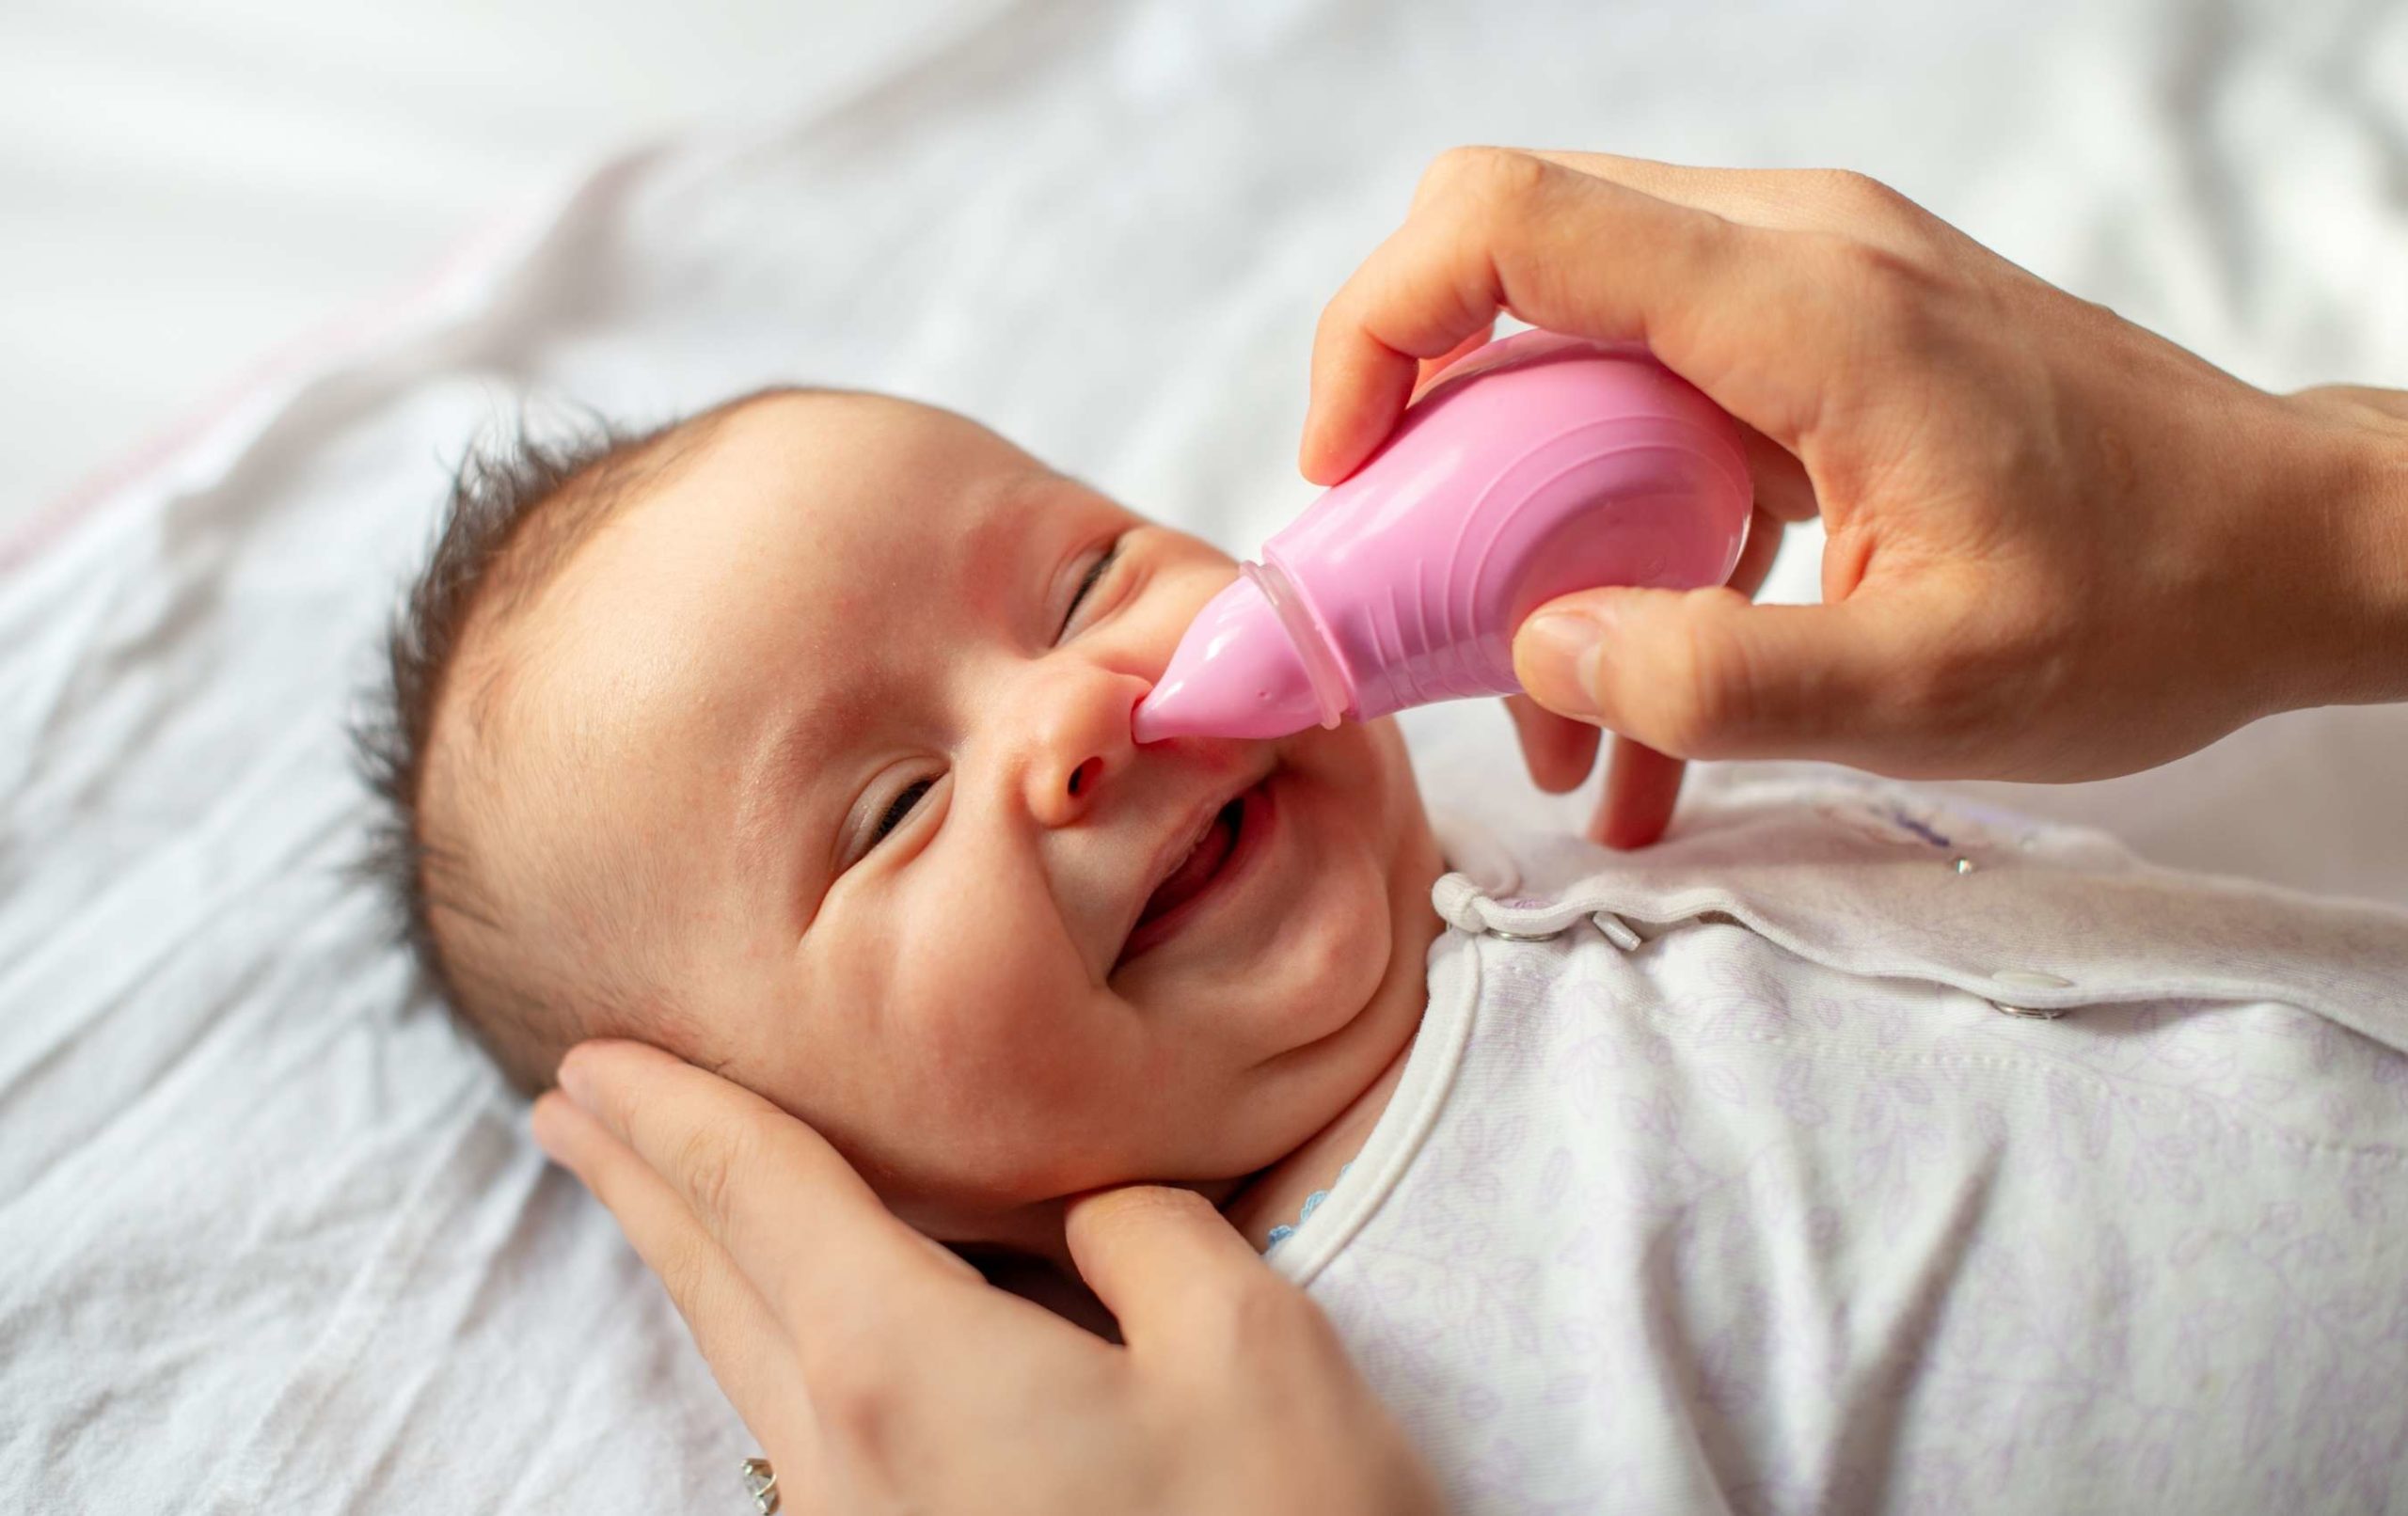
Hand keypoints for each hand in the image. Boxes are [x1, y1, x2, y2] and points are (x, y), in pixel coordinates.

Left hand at [531, 1039, 1443, 1515]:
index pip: (757, 1195)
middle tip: (571, 1108)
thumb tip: (1092, 1211)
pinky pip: (799, 1431)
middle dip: (637, 1182)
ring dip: (689, 1262)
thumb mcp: (1250, 1348)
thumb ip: (1146, 1230)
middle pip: (711, 1285)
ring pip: (743, 1366)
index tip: (595, 1060)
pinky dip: (760, 1339)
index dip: (674, 1111)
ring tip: (648, 1195)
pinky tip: (783, 1332)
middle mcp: (846, 1460)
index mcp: (903, 1367)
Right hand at [1307, 148, 2407, 797]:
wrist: (2291, 549)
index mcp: (1803, 306)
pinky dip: (1612, 516)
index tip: (1353, 475)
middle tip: (1423, 587)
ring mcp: (1810, 280)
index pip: (1510, 223)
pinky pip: (1659, 391)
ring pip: (1578, 337)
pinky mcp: (1823, 337)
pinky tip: (1639, 677)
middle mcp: (1793, 249)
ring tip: (1550, 702)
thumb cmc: (2145, 604)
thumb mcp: (1926, 689)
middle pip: (1515, 260)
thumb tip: (1539, 655)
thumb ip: (1711, 683)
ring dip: (1526, 502)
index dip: (1380, 328)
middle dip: (1431, 429)